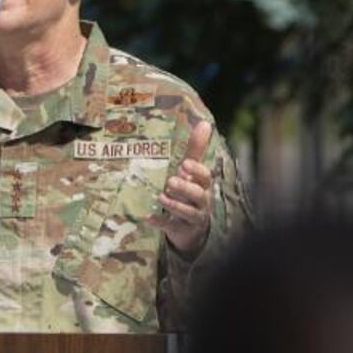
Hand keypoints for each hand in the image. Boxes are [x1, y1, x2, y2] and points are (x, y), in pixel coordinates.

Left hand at [150, 120, 212, 254]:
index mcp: (204, 185)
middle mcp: (202, 202)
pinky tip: (147, 218)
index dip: (197, 172)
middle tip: (171, 181)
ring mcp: (192, 217)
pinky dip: (160, 222)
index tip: (185, 164)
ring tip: (160, 196)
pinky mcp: (181, 230)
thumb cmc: (190, 191)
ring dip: (174, 204)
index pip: (205, 177)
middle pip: (199, 195)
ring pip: (188, 212)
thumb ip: (196, 148)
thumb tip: (204, 122)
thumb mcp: (191, 171)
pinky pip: (171, 227)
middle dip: (186, 188)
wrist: (191, 226)